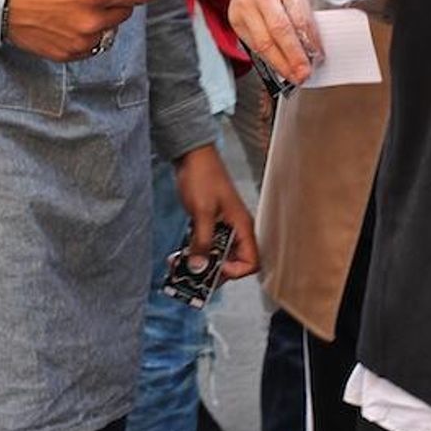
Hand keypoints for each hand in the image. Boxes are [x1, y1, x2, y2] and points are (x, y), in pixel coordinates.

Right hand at [0, 0, 164, 60]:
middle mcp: (92, 21)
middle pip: (124, 12)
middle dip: (118, 0)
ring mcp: (80, 41)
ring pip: (109, 30)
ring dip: (104, 18)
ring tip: (79, 5)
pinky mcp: (68, 55)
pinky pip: (92, 45)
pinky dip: (89, 33)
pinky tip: (70, 21)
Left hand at [173, 143, 257, 279]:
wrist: (191, 154)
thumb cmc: (203, 176)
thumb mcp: (202, 211)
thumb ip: (202, 241)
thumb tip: (199, 267)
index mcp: (242, 226)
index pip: (251, 262)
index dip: (235, 271)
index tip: (215, 269)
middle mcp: (235, 229)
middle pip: (232, 262)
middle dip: (213, 271)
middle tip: (193, 275)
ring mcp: (222, 227)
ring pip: (216, 255)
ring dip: (200, 263)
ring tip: (181, 267)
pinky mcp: (209, 223)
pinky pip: (205, 245)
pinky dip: (194, 252)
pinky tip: (179, 256)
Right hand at [228, 0, 321, 84]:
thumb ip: (304, 19)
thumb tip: (312, 51)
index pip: (300, 18)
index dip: (310, 42)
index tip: (317, 57)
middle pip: (279, 31)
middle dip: (293, 57)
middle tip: (304, 73)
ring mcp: (245, 5)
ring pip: (263, 42)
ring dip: (280, 63)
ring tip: (292, 74)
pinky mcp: (234, 19)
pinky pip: (253, 44)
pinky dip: (268, 58)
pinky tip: (277, 65)